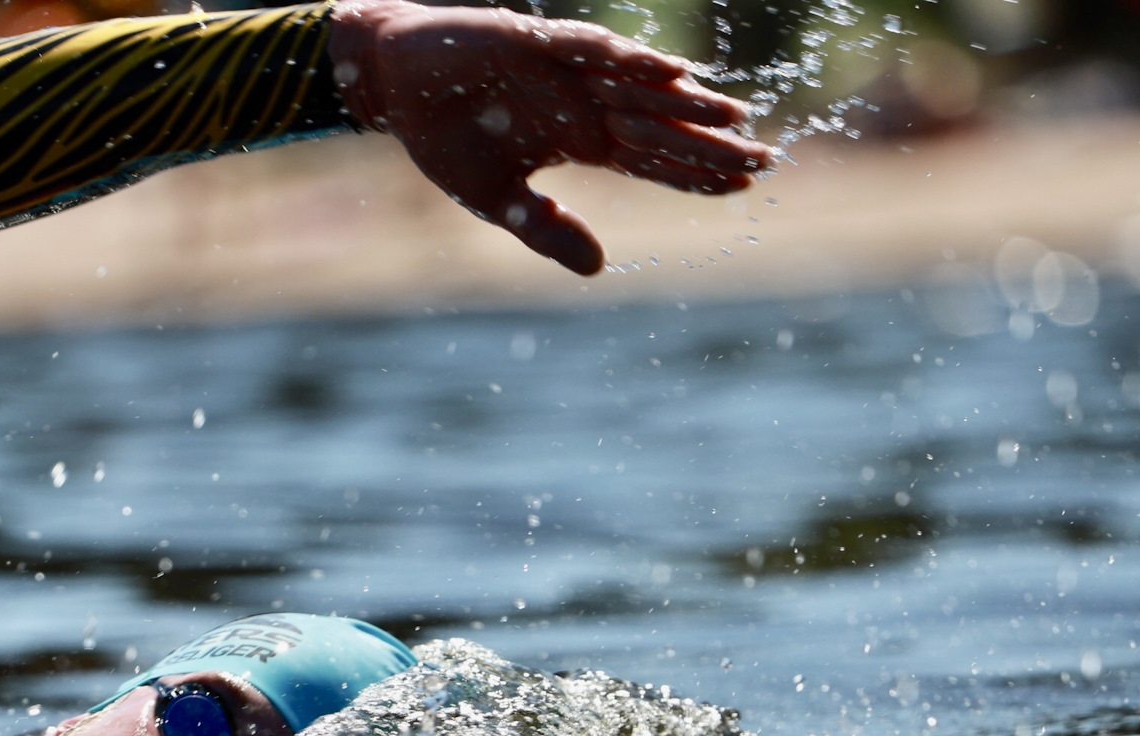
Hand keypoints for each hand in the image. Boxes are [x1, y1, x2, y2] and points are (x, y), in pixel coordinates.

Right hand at [329, 0, 775, 274]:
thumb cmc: (445, 137)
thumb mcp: (497, 199)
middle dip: (709, 140)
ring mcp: (564, 69)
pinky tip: (669, 72)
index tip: (744, 185)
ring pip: (637, 86)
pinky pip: (588, 50)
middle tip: (765, 155)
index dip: (694, 171)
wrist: (395, 84)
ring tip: (732, 114)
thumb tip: (600, 270)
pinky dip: (627, 60)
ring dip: (684, 101)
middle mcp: (584, 102)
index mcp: (579, 139)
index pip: (650, 158)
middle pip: (659, 124)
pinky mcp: (533, 42)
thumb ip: (547, 228)